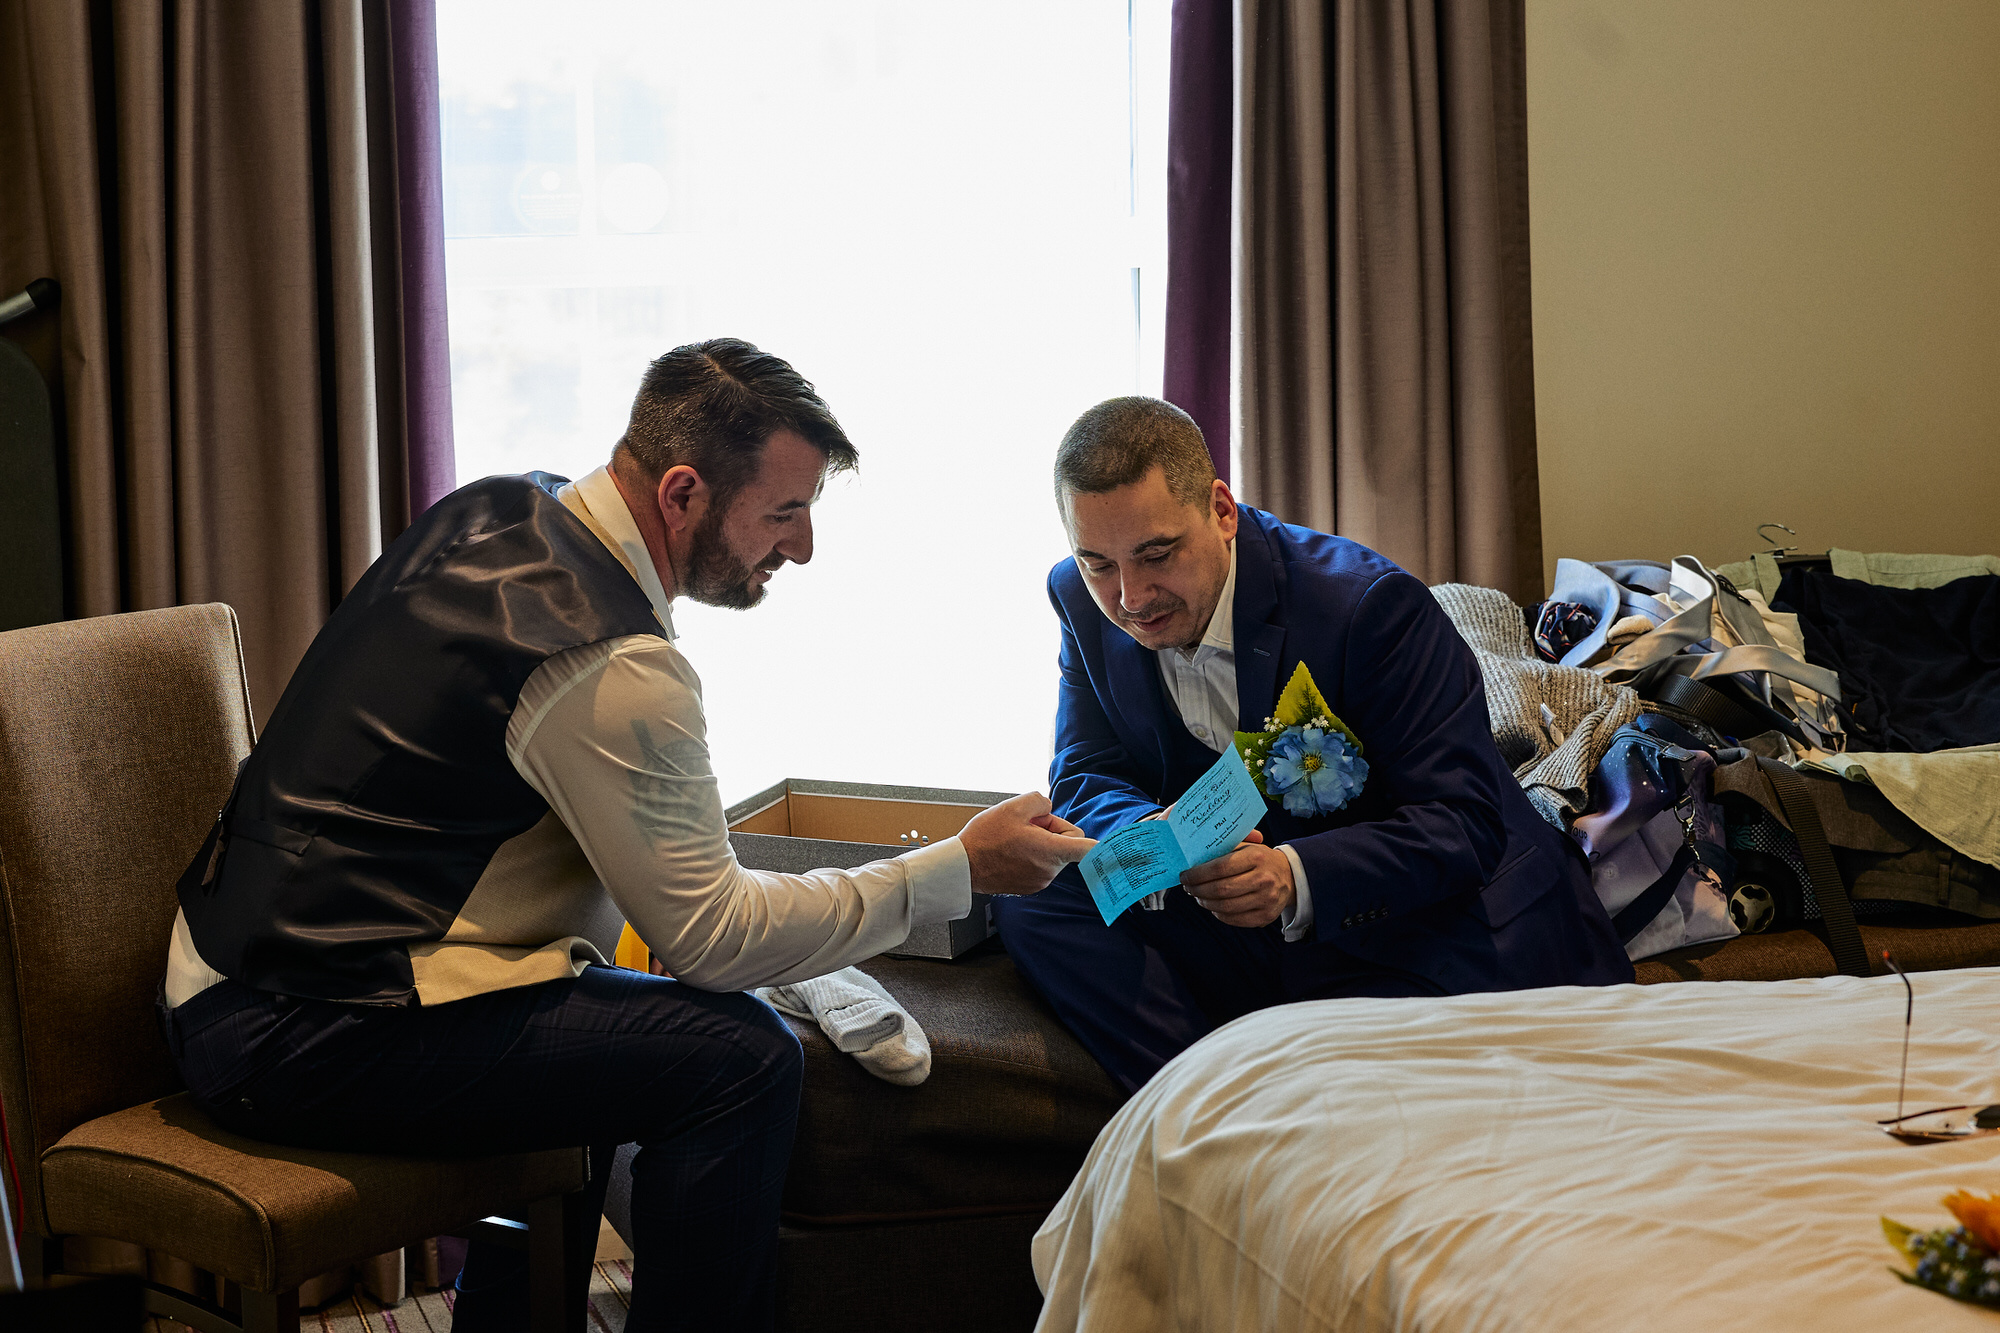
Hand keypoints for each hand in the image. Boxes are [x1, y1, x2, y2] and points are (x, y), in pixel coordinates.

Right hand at [960, 792, 1094, 895]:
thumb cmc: (985, 838)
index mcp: (1051, 851)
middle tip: (1025, 825)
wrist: (963, 867)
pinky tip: (1010, 851)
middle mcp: (1050, 870)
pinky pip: (1041, 864)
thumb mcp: (1013, 806)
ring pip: (1052, 853)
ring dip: (1039, 843)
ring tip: (1013, 839)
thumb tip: (1048, 808)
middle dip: (1050, 830)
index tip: (1119, 849)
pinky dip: (1031, 856)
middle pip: (1066, 842)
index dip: (1103, 845)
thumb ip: (1041, 801)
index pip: (1088, 849)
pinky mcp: (1030, 887)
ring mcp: (1040, 881)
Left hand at [1179, 829, 1294, 927]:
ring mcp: (1266, 900)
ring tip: (1198, 896)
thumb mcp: (1247, 847)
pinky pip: (1234, 919)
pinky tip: (1213, 906)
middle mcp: (1263, 879)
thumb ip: (1224, 849)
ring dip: (1205, 903)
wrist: (1290, 877)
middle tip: (1188, 887)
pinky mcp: (1265, 916)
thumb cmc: (1260, 860)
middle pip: (1220, 890)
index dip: (1197, 874)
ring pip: (1225, 907)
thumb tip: (1193, 858)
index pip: (1219, 868)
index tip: (1184, 875)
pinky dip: (1218, 914)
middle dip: (1198, 890)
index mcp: (1256, 857)